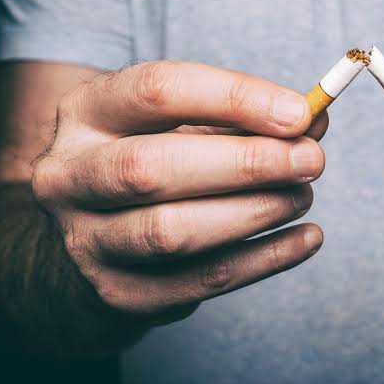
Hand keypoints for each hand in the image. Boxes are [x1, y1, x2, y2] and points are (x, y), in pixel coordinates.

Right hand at [32, 61, 325, 324]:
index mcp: (87, 113)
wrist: (102, 237)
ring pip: (173, 231)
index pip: (157, 91)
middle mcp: (69, 177)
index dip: (236, 98)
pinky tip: (306, 238)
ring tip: (302, 196)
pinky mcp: (120, 292)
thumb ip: (245, 119)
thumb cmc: (158, 164)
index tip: (301, 113)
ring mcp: (87, 241)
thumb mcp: (188, 127)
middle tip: (311, 160)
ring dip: (256, 211)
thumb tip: (314, 119)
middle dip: (248, 163)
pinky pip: (202, 279)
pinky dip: (266, 259)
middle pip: (153, 168)